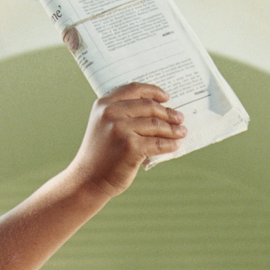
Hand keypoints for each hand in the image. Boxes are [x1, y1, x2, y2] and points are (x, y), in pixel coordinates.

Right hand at [68, 83, 186, 197]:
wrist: (87, 180)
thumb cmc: (99, 155)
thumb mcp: (103, 126)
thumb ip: (122, 114)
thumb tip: (157, 111)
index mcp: (104, 104)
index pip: (134, 89)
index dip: (153, 91)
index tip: (166, 97)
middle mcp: (111, 113)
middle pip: (149, 106)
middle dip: (168, 112)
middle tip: (179, 117)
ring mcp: (121, 129)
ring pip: (156, 124)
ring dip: (173, 129)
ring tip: (181, 132)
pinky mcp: (131, 147)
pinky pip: (157, 143)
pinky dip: (169, 144)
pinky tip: (175, 145)